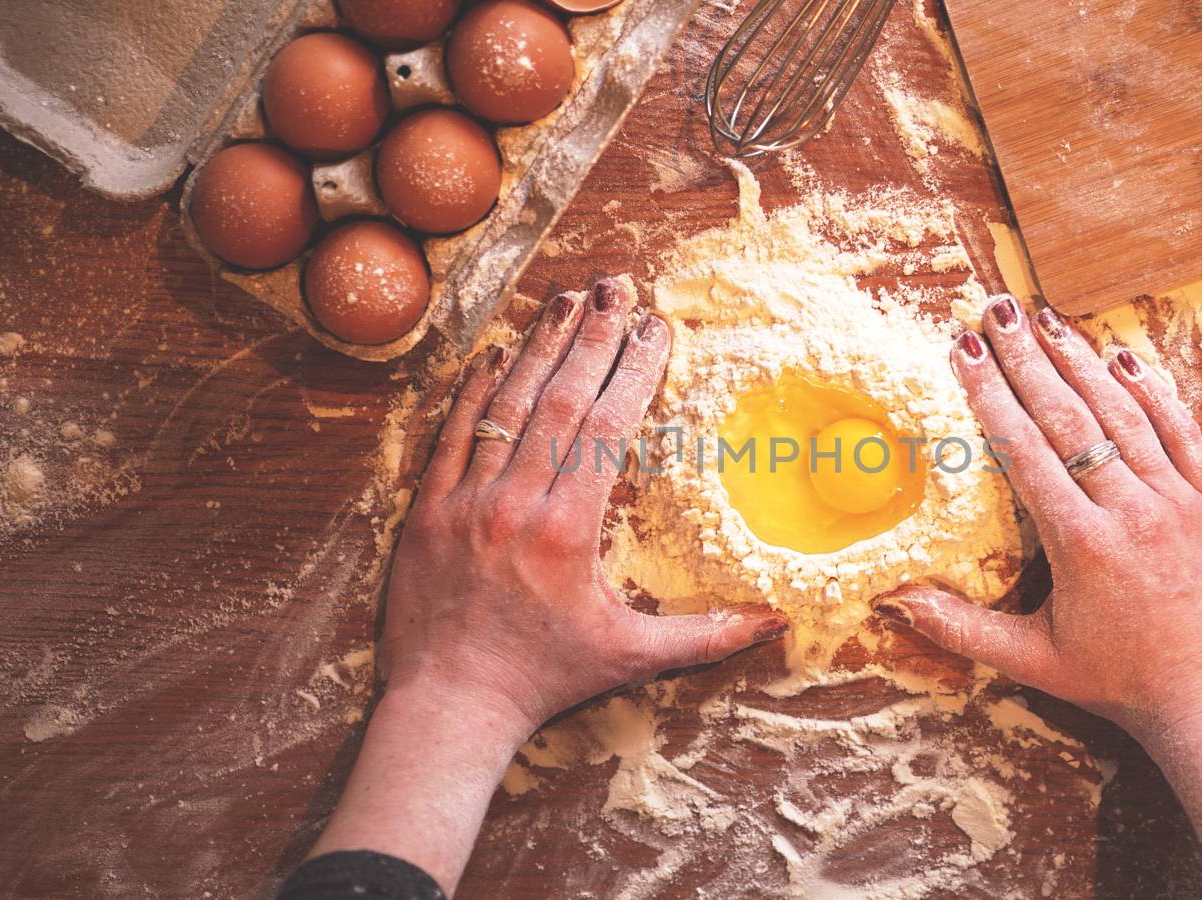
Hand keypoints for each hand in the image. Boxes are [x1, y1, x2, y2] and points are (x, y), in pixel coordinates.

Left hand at [383, 276, 788, 732]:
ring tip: (568, 297)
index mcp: (568, 530)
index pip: (609, 428)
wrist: (449, 707)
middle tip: (617, 285)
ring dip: (541, 347)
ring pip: (506, 406)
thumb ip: (707, 635)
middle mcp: (515, 503)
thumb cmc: (545, 679)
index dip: (636, 370)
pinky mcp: (426, 509)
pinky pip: (451, 432)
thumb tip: (776, 621)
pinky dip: (475, 388)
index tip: (656, 327)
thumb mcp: (632, 658)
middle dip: (594, 336)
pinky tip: (497, 350)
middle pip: (561, 400)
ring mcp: (464, 501)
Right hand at [872, 296, 1201, 898]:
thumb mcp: (1031, 660)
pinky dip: (1153, 390)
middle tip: (994, 311)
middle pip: (1070, 418)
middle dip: (1026, 358)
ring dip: (1081, 360)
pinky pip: (1184, 431)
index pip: (1025, 451)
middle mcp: (1132, 511)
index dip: (989, 396)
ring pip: (1126, 414)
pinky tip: (1123, 355)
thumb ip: (960, 627)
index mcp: (1082, 545)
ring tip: (1045, 318)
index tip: (961, 352)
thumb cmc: (1120, 682)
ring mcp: (1182, 501)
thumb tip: (893, 602)